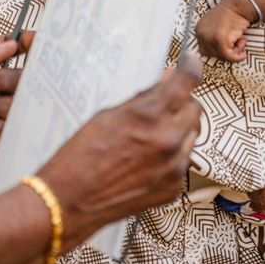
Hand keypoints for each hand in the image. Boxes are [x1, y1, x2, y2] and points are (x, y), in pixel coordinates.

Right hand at [37, 59, 202, 246]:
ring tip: (151, 137)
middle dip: (182, 103)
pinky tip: (148, 159)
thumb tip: (164, 82)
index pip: (187, 82)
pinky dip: (171, 157)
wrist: (69, 200)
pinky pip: (182, 162)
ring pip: (191, 136)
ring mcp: (173, 167)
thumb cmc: (80, 158)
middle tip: (166, 105)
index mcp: (150, 117)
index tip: (191, 63)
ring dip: (178, 131)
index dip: (191, 67)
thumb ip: (142, 98)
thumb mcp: (108, 115)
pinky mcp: (173, 188)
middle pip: (195, 109)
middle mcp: (167, 141)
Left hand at [195, 0, 251, 61]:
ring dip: (234, 52)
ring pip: (221, 56)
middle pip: (211, 54)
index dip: (219, 50)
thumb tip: (220, 53)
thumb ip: (214, 38)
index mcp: (199, 29)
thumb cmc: (233, 13)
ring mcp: (209, 37)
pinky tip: (243, 50)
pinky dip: (237, 56)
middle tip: (236, 44)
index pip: (204, 49)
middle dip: (226, 52)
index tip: (229, 47)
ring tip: (240, 41)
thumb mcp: (217, 26)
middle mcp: (201, 33)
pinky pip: (228, 56)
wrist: (240, 4)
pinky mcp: (219, 39)